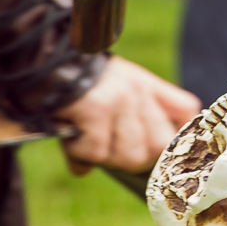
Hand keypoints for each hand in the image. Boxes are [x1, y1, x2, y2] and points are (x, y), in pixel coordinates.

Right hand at [59, 55, 199, 172]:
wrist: (40, 56)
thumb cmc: (74, 80)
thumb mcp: (109, 90)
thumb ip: (118, 125)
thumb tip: (91, 169)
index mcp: (146, 84)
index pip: (186, 110)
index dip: (178, 134)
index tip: (159, 148)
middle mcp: (139, 91)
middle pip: (158, 146)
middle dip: (133, 157)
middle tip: (106, 146)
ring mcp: (121, 100)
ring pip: (130, 155)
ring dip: (104, 156)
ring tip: (84, 138)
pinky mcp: (97, 109)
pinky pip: (97, 152)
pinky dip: (80, 153)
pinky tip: (71, 135)